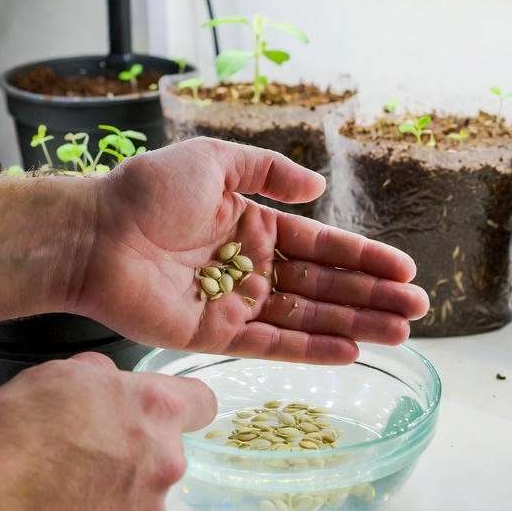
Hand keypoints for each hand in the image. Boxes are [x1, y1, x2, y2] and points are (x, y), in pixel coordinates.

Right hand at [0, 352, 215, 510]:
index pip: (201, 402)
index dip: (178, 402)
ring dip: (115, 482)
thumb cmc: (16, 433)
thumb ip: (101, 375)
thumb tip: (107, 380)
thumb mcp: (59, 372)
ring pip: (142, 487)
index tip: (156, 410)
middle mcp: (164, 459)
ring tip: (63, 481)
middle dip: (134, 445)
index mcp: (156, 408)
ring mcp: (146, 508)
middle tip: (84, 445)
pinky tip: (59, 509)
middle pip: (165, 448)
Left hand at [68, 138, 429, 364]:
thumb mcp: (215, 160)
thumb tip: (318, 188)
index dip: (363, 258)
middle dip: (371, 296)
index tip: (404, 269)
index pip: (321, 246)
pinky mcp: (215, 336)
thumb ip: (269, 171)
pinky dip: (313, 349)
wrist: (94, 234)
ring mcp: (235, 303)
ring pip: (307, 317)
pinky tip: (352, 351)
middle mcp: (250, 267)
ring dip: (355, 324)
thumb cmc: (148, 191)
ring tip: (401, 331)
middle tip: (417, 307)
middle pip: (324, 285)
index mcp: (253, 226)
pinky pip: (273, 345)